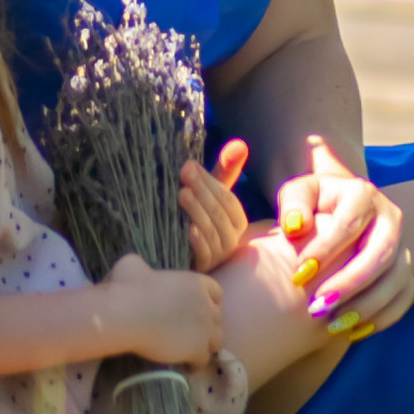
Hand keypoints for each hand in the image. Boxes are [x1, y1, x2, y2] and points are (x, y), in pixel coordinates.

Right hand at [97, 254, 225, 368]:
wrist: (127, 313)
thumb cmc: (128, 286)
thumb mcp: (134, 266)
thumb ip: (143, 266)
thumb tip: (137, 268)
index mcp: (196, 282)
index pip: (217, 293)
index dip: (209, 302)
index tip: (196, 310)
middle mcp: (206, 304)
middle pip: (218, 318)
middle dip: (208, 325)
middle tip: (191, 333)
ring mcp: (204, 328)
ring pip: (217, 340)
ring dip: (206, 345)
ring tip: (191, 351)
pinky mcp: (197, 349)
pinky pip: (204, 359)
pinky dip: (196, 363)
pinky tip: (184, 365)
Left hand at [178, 155, 248, 273]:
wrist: (173, 253)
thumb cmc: (195, 218)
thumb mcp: (207, 194)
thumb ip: (225, 171)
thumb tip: (241, 143)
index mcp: (236, 221)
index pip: (228, 200)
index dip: (210, 183)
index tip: (190, 166)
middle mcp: (231, 240)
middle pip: (220, 214)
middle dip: (203, 191)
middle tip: (185, 173)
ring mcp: (217, 256)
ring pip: (212, 232)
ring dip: (198, 212)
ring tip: (182, 194)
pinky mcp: (203, 269)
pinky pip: (204, 254)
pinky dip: (198, 241)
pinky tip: (187, 228)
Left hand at [257, 142, 413, 335]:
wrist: (334, 208)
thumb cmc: (310, 204)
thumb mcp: (298, 195)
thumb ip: (293, 205)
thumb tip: (295, 228)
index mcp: (363, 195)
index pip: (350, 223)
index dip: (326, 251)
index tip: (299, 275)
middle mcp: (390, 218)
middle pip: (380, 253)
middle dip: (350, 283)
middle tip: (317, 307)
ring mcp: (402, 245)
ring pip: (396, 278)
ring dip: (366, 305)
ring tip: (332, 325)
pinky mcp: (404, 270)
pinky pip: (404, 297)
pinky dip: (382, 317)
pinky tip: (352, 331)